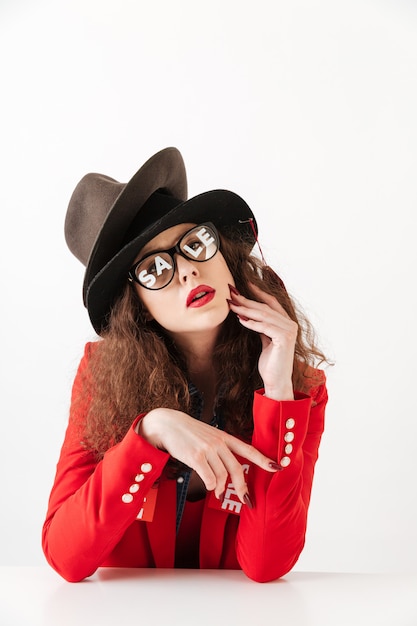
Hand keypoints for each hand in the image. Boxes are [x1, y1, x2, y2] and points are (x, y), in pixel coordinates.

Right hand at [137, 408, 280, 503]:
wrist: (167, 424)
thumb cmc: (187, 433)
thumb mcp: (208, 436)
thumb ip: (219, 450)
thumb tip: (225, 475)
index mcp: (224, 437)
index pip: (248, 449)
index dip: (264, 459)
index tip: (278, 466)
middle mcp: (219, 442)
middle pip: (237, 469)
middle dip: (243, 488)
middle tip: (246, 500)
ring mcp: (208, 449)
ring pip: (222, 476)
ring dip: (220, 488)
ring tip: (216, 492)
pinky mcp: (196, 457)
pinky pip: (208, 478)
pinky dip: (210, 486)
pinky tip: (208, 487)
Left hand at [228, 283, 296, 400]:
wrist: (276, 381)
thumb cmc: (270, 363)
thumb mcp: (265, 340)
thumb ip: (263, 327)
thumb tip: (249, 314)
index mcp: (287, 323)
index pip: (271, 303)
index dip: (258, 292)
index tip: (244, 284)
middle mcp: (290, 324)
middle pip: (265, 307)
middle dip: (247, 300)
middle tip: (232, 294)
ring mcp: (289, 331)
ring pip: (264, 315)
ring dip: (246, 309)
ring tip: (232, 305)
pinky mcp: (284, 339)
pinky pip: (264, 327)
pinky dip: (251, 323)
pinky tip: (240, 319)